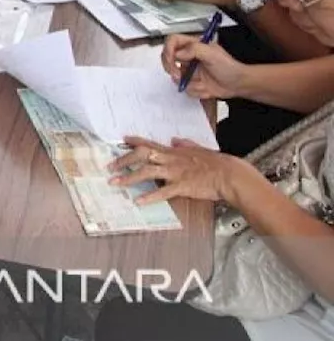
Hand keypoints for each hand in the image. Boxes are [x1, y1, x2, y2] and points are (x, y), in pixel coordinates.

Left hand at [107, 136, 252, 205]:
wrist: (229, 175)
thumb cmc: (216, 163)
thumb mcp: (199, 149)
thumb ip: (185, 145)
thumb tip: (175, 140)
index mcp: (174, 151)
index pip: (150, 144)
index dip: (135, 141)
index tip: (123, 140)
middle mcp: (171, 159)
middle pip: (142, 155)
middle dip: (124, 160)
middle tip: (110, 166)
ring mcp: (175, 173)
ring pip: (147, 172)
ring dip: (129, 178)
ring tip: (115, 183)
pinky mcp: (182, 186)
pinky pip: (162, 192)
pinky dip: (149, 196)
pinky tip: (138, 201)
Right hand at [160, 35, 247, 99]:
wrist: (238, 85)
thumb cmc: (230, 68)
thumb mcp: (213, 54)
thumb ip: (194, 50)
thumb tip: (178, 53)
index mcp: (193, 45)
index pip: (172, 41)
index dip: (168, 49)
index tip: (171, 59)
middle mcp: (189, 57)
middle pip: (168, 58)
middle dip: (172, 68)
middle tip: (178, 74)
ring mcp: (189, 70)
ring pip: (176, 76)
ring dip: (189, 82)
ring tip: (202, 83)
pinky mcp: (192, 82)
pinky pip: (185, 88)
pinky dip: (195, 90)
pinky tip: (206, 87)